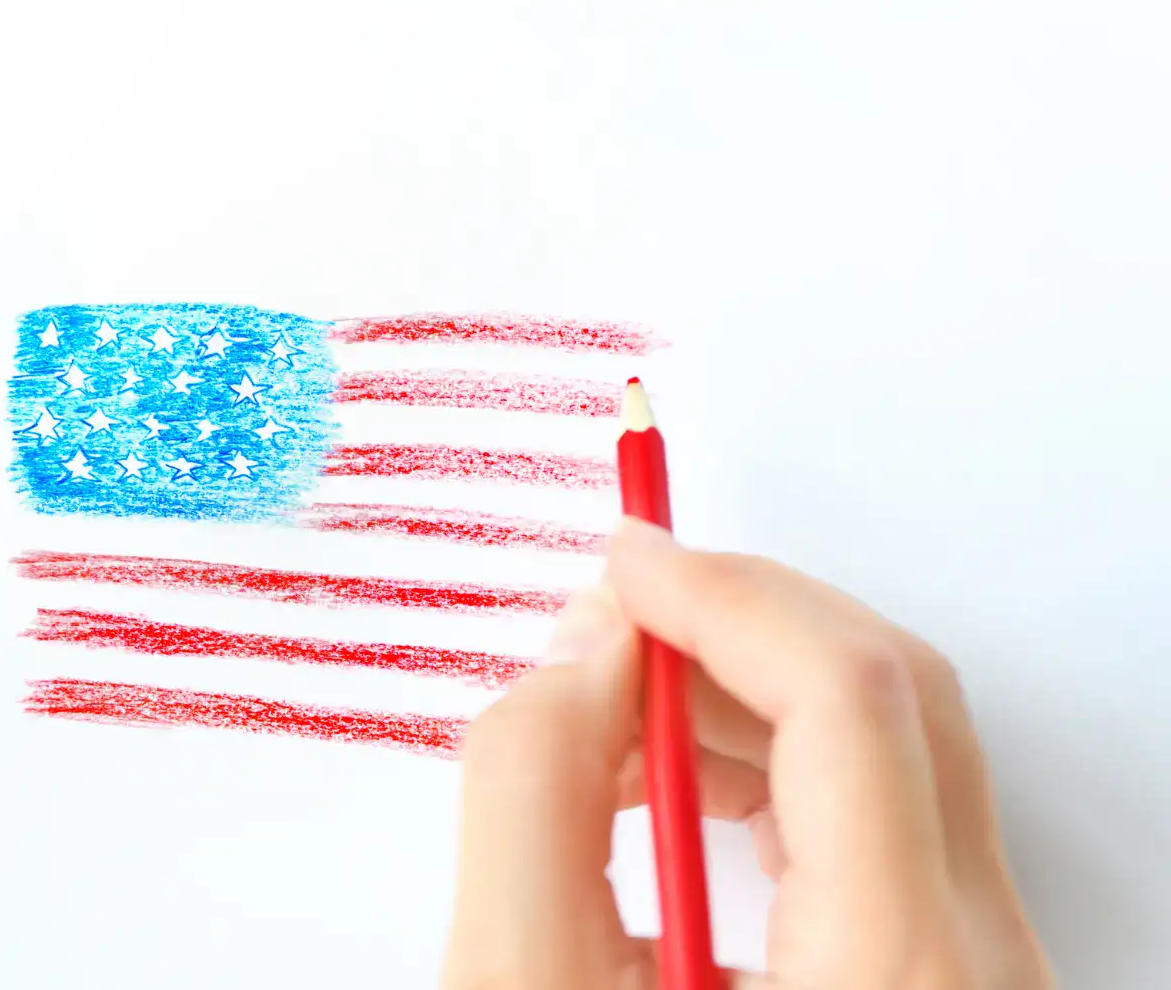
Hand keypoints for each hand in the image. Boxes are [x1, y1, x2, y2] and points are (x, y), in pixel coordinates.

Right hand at [441, 519, 1054, 988]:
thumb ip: (526, 793)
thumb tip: (578, 656)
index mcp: (901, 972)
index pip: (849, 693)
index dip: (723, 592)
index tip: (618, 560)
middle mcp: (980, 972)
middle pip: (895, 702)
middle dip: (739, 626)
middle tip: (609, 622)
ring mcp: (981, 985)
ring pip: (898, 755)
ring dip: (748, 697)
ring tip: (610, 726)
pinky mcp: (946, 989)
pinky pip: (886, 825)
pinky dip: (778, 773)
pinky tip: (672, 796)